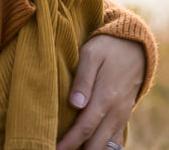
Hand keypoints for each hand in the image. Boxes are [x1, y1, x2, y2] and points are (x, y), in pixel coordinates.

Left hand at [56, 34, 144, 149]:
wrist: (134, 48)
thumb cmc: (106, 49)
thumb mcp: (91, 56)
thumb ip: (82, 80)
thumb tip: (74, 104)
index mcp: (105, 98)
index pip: (84, 127)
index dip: (69, 142)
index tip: (54, 149)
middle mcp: (115, 111)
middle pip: (96, 143)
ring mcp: (121, 115)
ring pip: (108, 145)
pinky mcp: (123, 115)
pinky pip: (116, 139)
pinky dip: (104, 147)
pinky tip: (90, 147)